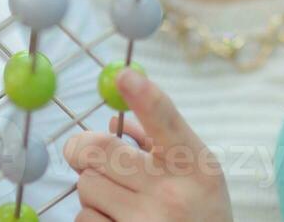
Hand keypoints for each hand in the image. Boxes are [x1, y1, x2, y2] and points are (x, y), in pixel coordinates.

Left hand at [65, 68, 233, 221]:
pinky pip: (82, 218)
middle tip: (85, 153)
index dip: (145, 96)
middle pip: (99, 150)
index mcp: (194, 165)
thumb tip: (113, 120)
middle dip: (85, 149)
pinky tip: (115, 220)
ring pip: (85, 186)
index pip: (166, 122)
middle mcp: (171, 194)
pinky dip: (91, 217)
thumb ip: (162, 139)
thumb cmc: (201, 211)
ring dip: (93, 189)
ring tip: (119, 200)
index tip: (125, 75)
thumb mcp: (197, 171)